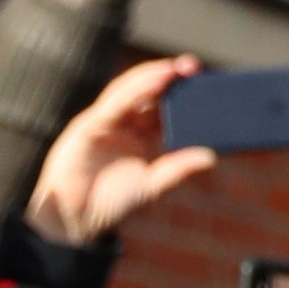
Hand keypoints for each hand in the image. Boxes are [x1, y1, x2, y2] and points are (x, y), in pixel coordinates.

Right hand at [29, 54, 217, 246]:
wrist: (78, 221)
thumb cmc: (112, 204)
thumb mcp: (152, 186)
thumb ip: (178, 169)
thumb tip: (210, 156)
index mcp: (139, 135)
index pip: (161, 106)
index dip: (179, 93)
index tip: (202, 81)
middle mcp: (123, 124)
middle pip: (146, 92)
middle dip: (168, 77)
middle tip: (192, 66)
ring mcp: (105, 122)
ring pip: (129, 91)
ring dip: (151, 77)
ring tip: (175, 69)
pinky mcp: (89, 126)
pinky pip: (114, 105)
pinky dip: (134, 91)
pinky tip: (154, 82)